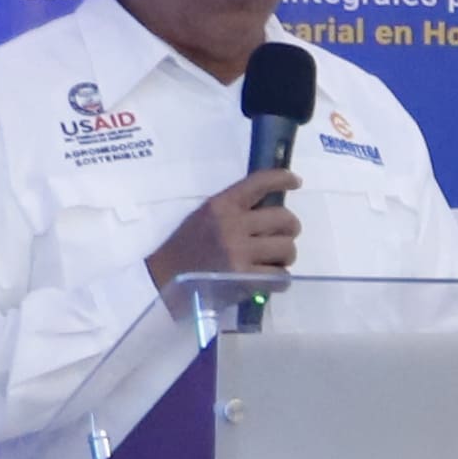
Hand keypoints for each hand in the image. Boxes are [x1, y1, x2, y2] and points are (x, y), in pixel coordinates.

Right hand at [146, 168, 300, 287]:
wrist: (162, 280)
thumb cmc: (186, 247)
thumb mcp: (204, 217)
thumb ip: (234, 210)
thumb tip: (270, 208)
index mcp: (221, 206)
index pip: (259, 183)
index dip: (282, 178)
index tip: (295, 181)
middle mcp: (232, 226)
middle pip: (286, 219)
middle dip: (289, 229)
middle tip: (281, 236)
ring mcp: (239, 253)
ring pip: (288, 249)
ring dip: (285, 256)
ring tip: (272, 260)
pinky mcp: (244, 280)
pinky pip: (281, 277)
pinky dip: (279, 279)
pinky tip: (267, 278)